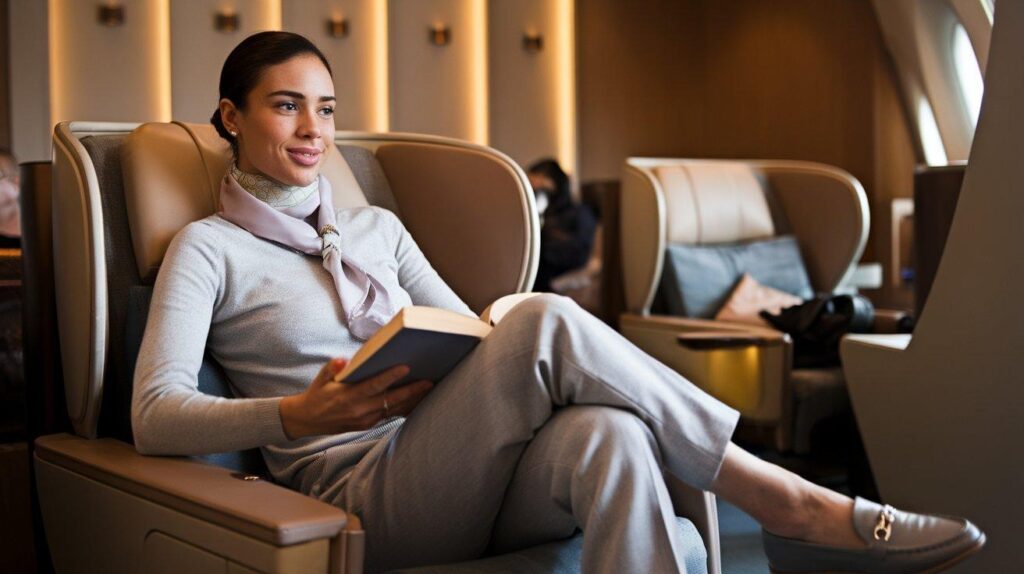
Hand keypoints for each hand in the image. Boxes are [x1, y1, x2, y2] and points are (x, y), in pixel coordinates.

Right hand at [279, 358, 433, 439]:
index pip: (374, 385)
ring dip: (412, 400)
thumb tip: (343, 360)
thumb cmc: (317, 393)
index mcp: (348, 396)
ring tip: (429, 390)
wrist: (307, 420)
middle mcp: (359, 410)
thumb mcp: (321, 378)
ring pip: (393, 409)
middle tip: (430, 381)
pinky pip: (389, 415)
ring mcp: (365, 419)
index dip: (390, 377)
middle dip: (412, 391)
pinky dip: (403, 408)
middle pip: (391, 400)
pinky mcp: (367, 425)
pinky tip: (416, 401)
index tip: (406, 367)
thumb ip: (333, 368)